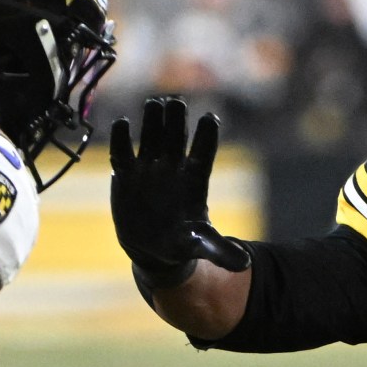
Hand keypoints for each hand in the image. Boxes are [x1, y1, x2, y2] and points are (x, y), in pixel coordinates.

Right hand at [109, 97, 246, 286]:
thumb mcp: (200, 246)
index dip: (206, 136)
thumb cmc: (181, 242)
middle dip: (177, 120)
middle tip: (176, 103)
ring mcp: (149, 168)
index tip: (210, 118)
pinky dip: (122, 139)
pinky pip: (123, 153)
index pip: (203, 153)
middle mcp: (173, 167)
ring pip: (152, 137)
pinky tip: (122, 124)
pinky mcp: (127, 175)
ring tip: (154, 104)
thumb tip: (244, 263)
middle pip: (177, 137)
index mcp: (195, 179)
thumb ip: (219, 250)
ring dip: (153, 121)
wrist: (151, 247)